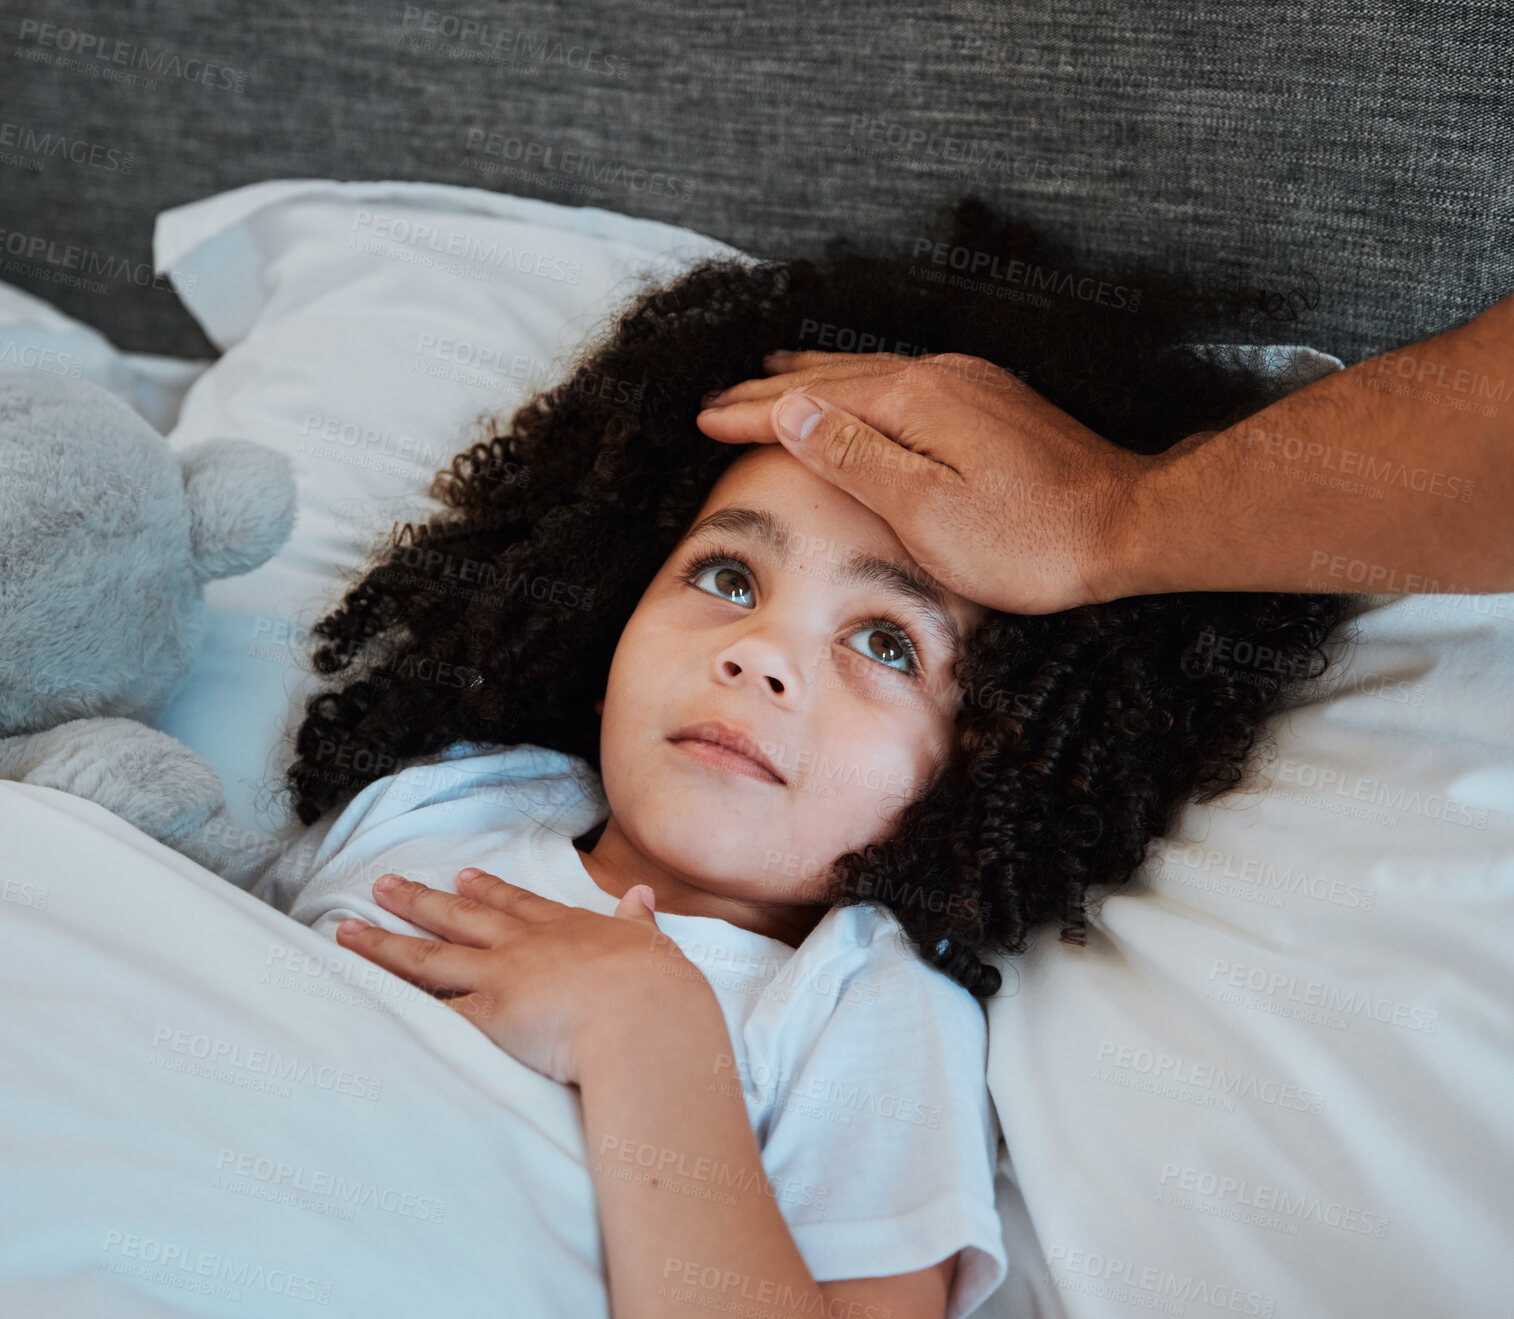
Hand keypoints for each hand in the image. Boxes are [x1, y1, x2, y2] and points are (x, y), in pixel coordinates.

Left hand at [335, 869, 685, 1085]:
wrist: (644, 1012)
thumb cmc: (657, 986)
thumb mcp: (652, 944)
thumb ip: (639, 922)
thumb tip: (641, 897)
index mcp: (566, 928)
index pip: (516, 905)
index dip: (487, 891)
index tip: (462, 877)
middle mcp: (525, 946)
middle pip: (461, 919)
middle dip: (420, 901)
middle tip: (384, 885)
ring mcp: (501, 977)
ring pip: (429, 957)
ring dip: (384, 943)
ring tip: (346, 930)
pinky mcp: (486, 1016)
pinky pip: (432, 1011)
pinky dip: (396, 1004)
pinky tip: (365, 996)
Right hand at [696, 349, 1152, 613]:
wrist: (1131, 526)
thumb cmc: (1029, 538)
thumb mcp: (926, 510)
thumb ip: (853, 456)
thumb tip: (790, 410)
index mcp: (912, 401)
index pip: (808, 403)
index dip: (751, 413)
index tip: (703, 420)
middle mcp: (938, 377)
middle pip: (833, 377)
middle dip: (772, 390)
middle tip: (719, 398)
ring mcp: (969, 385)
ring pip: (869, 372)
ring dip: (814, 377)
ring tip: (775, 372)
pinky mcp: (992, 403)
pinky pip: (903, 381)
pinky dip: (860, 385)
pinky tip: (861, 391)